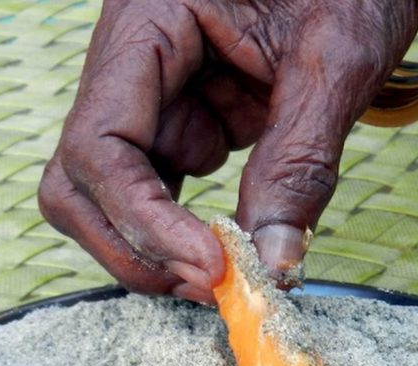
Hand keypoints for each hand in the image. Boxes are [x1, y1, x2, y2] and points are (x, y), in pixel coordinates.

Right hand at [38, 0, 417, 303]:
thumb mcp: (337, 59)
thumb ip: (300, 162)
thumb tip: (272, 264)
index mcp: (146, 20)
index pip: (99, 144)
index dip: (143, 220)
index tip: (212, 266)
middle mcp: (131, 67)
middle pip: (80, 182)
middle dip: (136, 247)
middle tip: (214, 287)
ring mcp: (153, 104)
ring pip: (109, 201)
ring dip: (156, 253)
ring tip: (227, 281)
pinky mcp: (184, 132)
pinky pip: (159, 200)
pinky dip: (187, 241)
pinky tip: (230, 260)